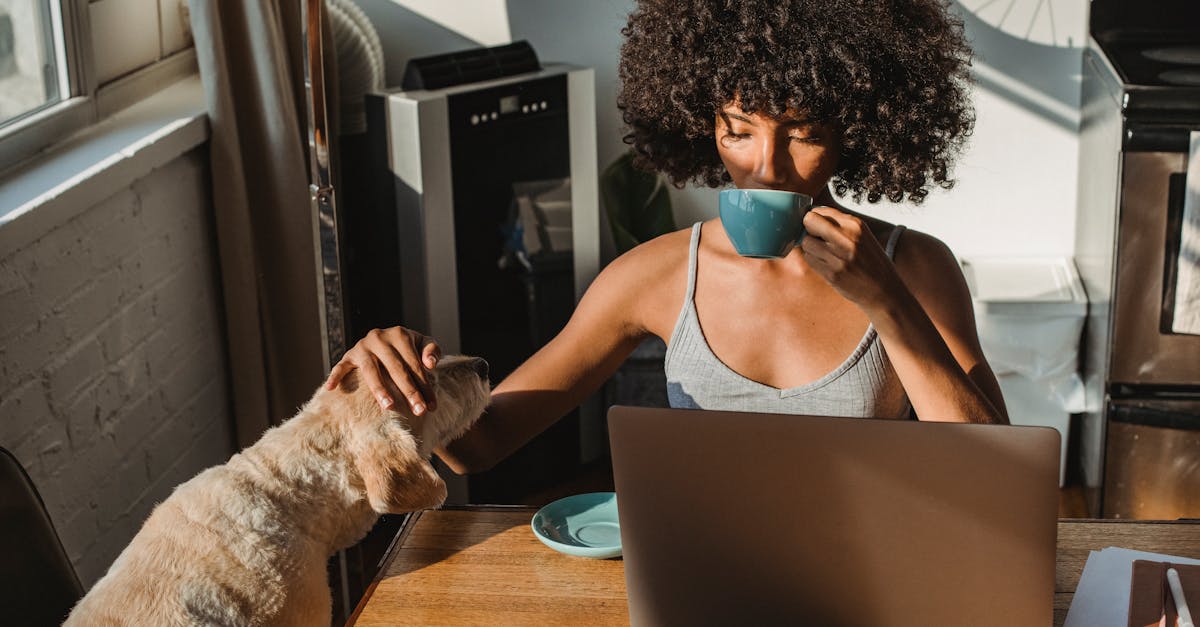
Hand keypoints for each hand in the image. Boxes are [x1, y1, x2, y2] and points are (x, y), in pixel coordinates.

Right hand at [324, 326, 441, 413]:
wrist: (386, 340)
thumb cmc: (408, 348)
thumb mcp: (422, 344)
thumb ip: (432, 350)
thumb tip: (430, 364)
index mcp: (400, 334)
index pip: (415, 364)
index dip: (425, 385)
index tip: (432, 406)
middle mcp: (379, 337)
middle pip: (396, 369)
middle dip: (409, 392)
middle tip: (419, 411)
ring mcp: (362, 347)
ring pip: (370, 370)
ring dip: (379, 389)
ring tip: (389, 406)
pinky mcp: (349, 355)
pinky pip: (340, 366)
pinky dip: (335, 376)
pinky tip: (331, 389)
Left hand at [799, 207, 899, 308]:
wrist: (884, 290)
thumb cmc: (871, 262)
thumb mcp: (862, 236)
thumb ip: (839, 225)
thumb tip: (810, 217)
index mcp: (856, 225)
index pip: (820, 211)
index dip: (815, 219)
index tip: (817, 227)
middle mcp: (847, 238)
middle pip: (809, 221)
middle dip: (808, 230)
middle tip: (817, 239)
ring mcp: (839, 257)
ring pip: (806, 242)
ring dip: (810, 248)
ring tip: (825, 255)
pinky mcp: (832, 273)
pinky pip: (809, 260)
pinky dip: (814, 261)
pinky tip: (826, 265)